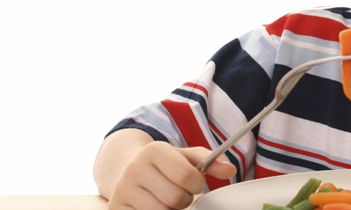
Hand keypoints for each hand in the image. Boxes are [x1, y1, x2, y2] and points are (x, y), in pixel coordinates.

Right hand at [108, 141, 235, 209]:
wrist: (129, 171)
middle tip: (180, 194)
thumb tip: (230, 170)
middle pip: (175, 198)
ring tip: (168, 201)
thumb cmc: (166, 166)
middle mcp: (135, 168)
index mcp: (154, 150)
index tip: (194, 182)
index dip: (197, 184)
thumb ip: (210, 161)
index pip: (187, 175)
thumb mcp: (186, 157)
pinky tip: (155, 206)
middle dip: (185, 199)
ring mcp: (122, 190)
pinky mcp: (116, 209)